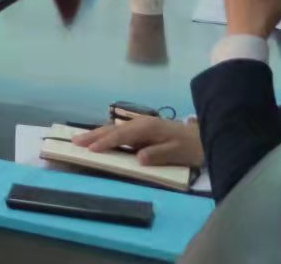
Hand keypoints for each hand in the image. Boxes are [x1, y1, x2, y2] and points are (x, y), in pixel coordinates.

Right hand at [73, 117, 202, 168]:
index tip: (90, 149)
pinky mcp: (143, 129)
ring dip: (97, 133)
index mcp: (147, 128)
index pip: (121, 136)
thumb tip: (138, 158)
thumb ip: (158, 155)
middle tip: (74, 141)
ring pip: (114, 128)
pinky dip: (107, 134)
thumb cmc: (192, 147)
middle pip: (113, 129)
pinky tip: (101, 137)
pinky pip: (120, 131)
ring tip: (81, 139)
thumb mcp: (178, 153)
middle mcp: (141, 123)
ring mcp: (141, 124)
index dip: (105, 142)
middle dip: (93, 135)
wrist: (206, 137)